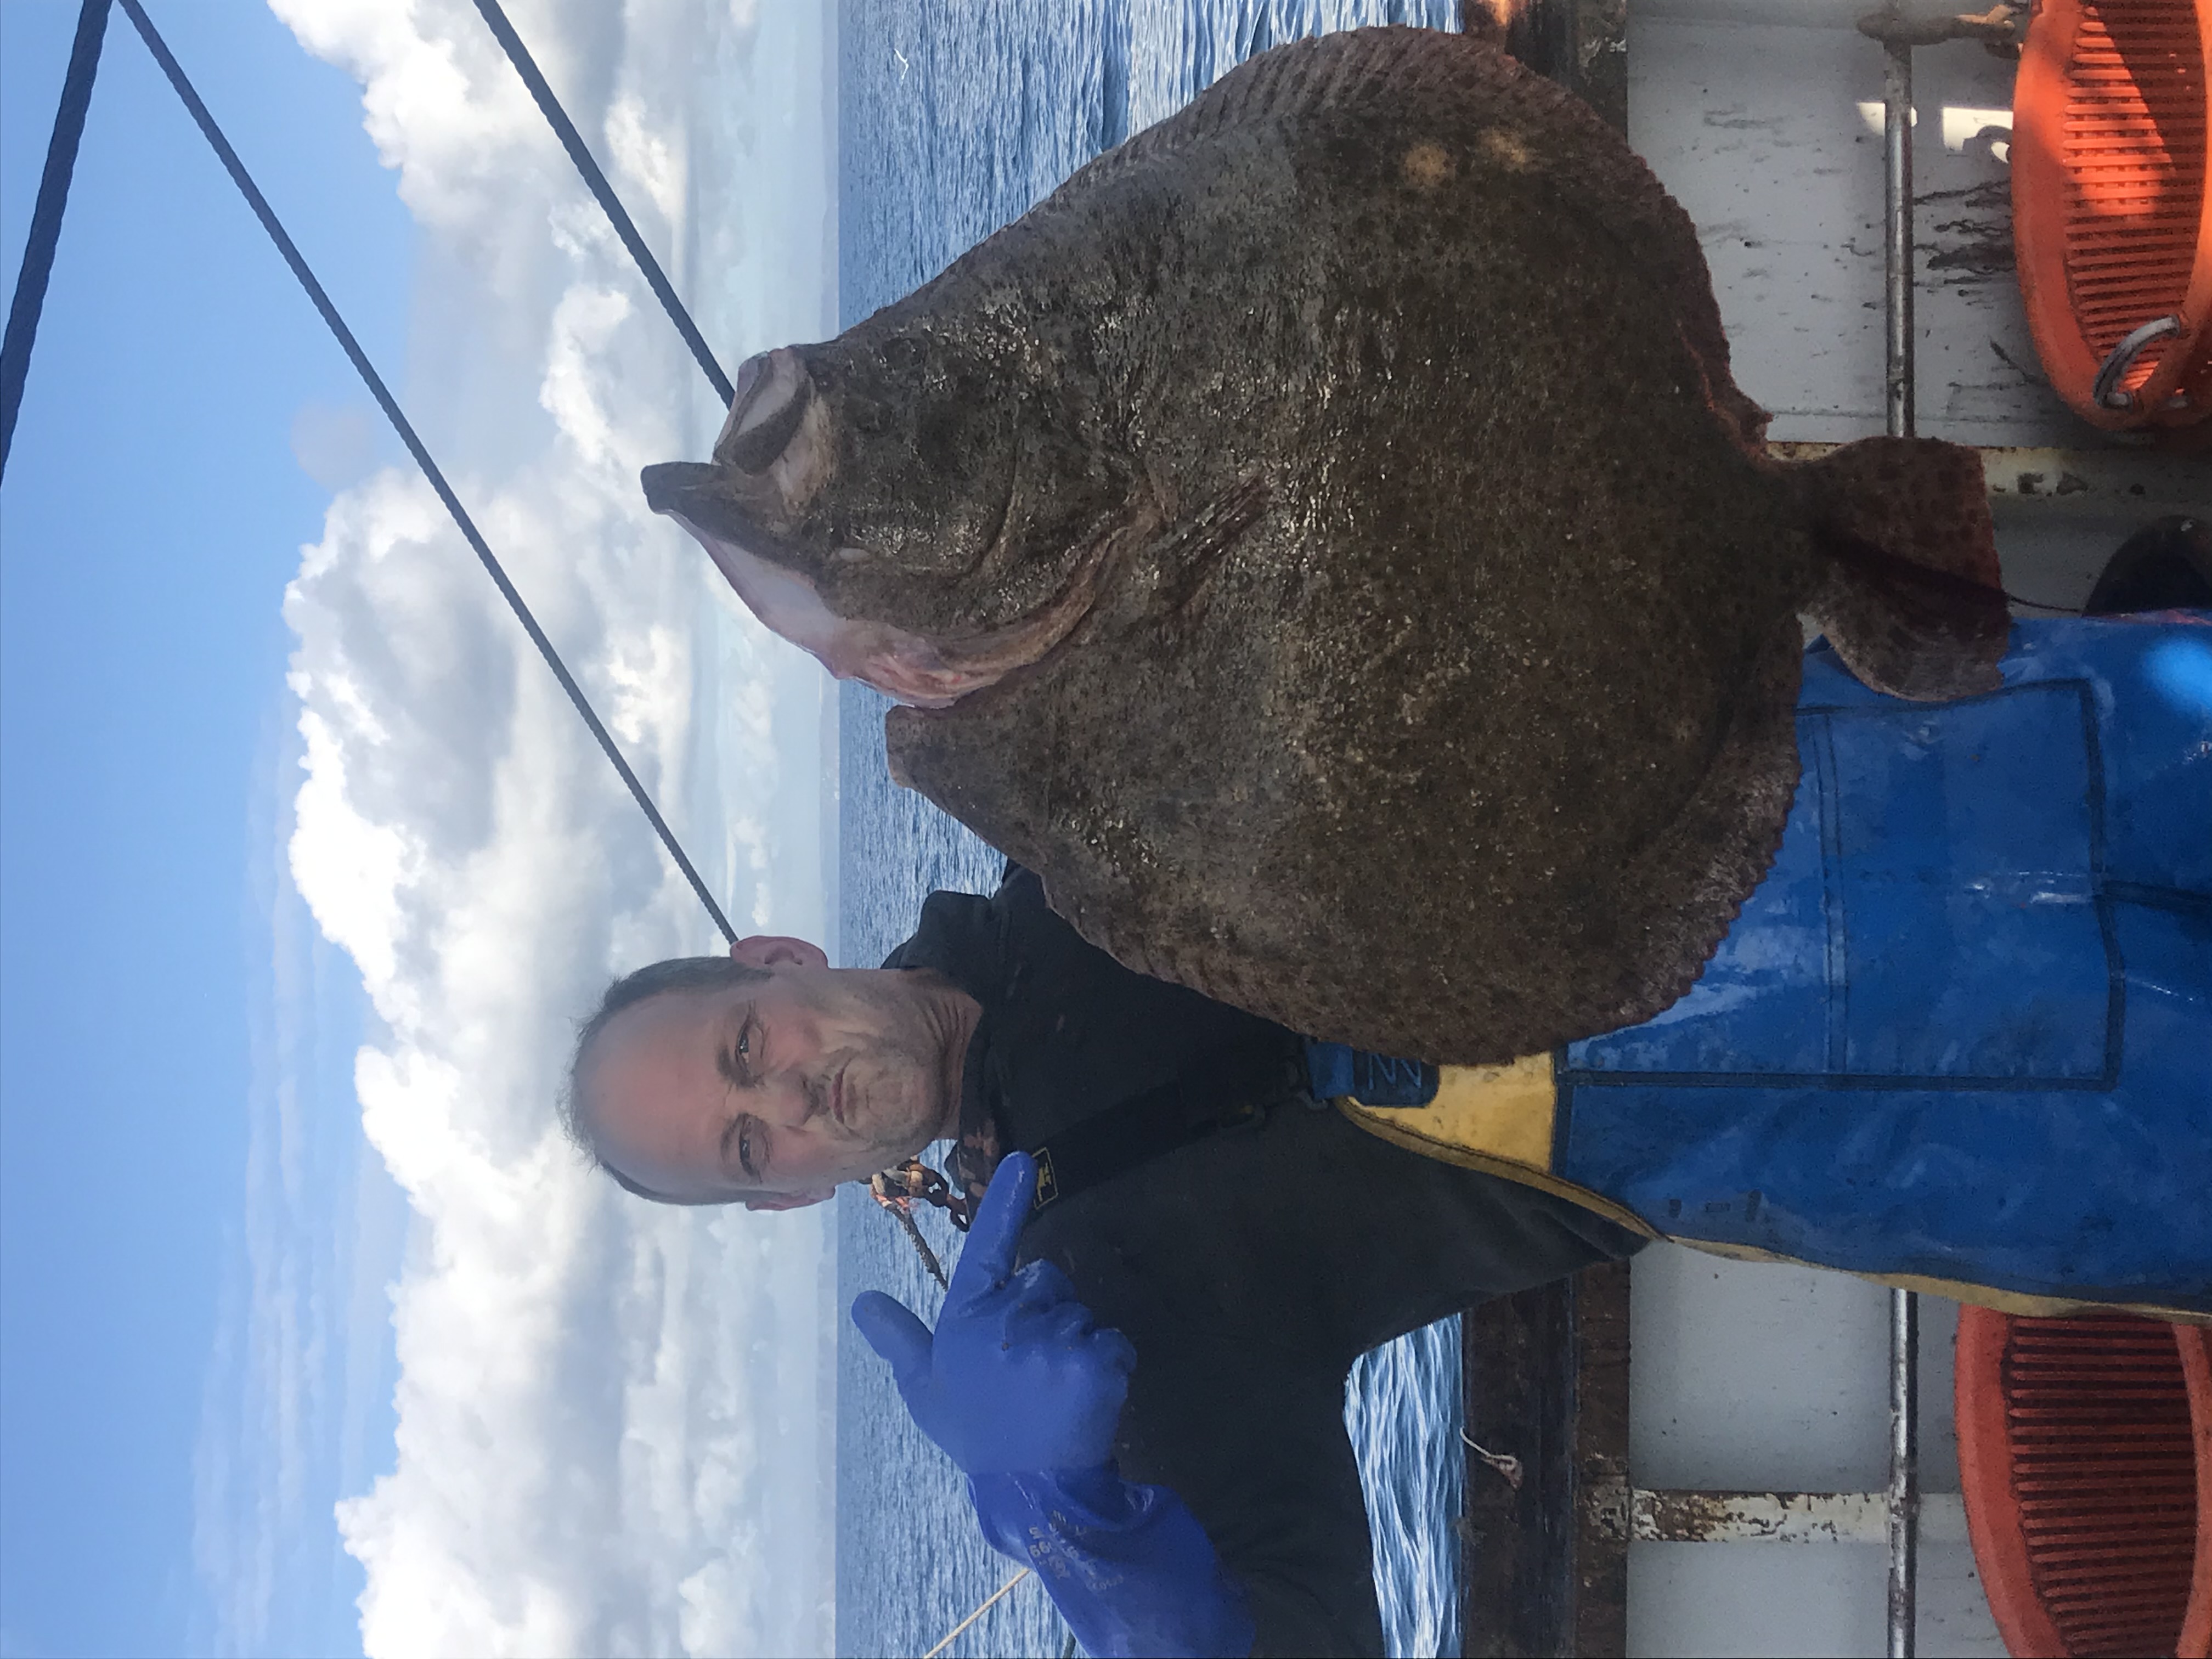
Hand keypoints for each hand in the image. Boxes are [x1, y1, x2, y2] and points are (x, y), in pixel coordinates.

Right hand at [852, 1152, 1136, 1474]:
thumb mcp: (926, 1389)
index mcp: (966, 1320)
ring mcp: (1053, 1340)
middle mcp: (1007, 1321)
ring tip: (1054, 1390)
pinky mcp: (1095, 1361)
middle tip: (1030, 1368)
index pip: (985, 1249)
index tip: (1023, 1160)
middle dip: (1046, 1312)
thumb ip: (898, 1339)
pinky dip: (1108, 1365)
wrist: (1031, 1490)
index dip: (1005, 1203)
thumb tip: (861, 1301)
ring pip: (1079, 1314)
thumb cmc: (978, 1432)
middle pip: (1046, 1282)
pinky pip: (1113, 1342)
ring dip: (1075, 1343)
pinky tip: (1085, 1398)